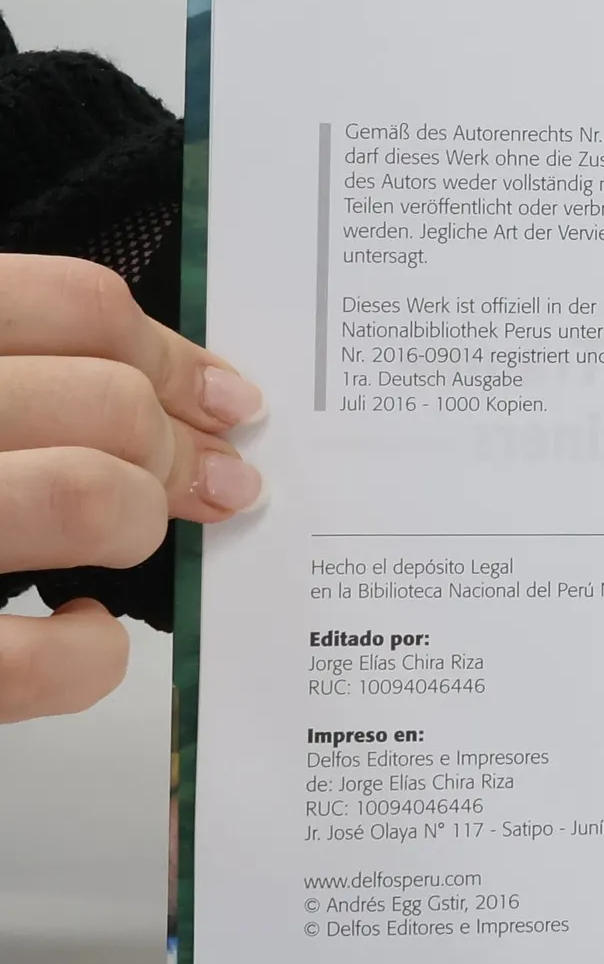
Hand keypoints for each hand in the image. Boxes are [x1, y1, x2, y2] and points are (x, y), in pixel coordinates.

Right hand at [0, 254, 265, 721]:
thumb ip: (6, 370)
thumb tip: (153, 390)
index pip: (74, 305)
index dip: (174, 356)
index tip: (222, 399)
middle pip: (105, 400)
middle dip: (180, 449)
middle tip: (210, 481)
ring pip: (89, 499)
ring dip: (140, 520)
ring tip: (131, 535)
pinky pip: (40, 658)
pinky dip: (91, 653)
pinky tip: (76, 630)